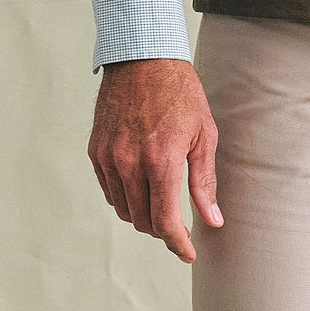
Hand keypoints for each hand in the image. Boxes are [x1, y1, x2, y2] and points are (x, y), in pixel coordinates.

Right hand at [88, 57, 222, 262]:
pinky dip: (125, 196)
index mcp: (160, 160)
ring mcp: (109, 158)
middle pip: (142, 221)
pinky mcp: (96, 151)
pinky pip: (109, 190)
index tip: (188, 253)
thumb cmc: (181, 92)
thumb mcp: (204, 133)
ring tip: (161, 201)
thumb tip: (213, 220)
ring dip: (142, 214)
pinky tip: (140, 185)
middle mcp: (130, 163)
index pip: (165, 221)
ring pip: (123, 209)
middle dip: (162, 230)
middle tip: (179, 224)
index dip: (178, 243)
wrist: (143, 57)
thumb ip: (205, 181)